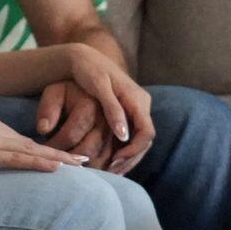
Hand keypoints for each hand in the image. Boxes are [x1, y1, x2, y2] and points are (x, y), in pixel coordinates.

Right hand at [0, 110, 83, 181]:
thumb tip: (0, 158)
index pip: (19, 138)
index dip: (43, 149)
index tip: (65, 156)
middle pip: (29, 142)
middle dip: (59, 153)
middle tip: (85, 160)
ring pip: (28, 150)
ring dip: (58, 159)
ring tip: (81, 166)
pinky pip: (17, 159)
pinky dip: (39, 163)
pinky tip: (58, 169)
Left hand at [34, 83, 117, 168]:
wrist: (93, 88)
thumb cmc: (69, 94)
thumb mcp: (55, 93)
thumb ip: (48, 109)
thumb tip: (44, 129)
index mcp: (90, 105)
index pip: (71, 135)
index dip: (55, 146)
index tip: (45, 149)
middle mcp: (107, 119)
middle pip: (88, 150)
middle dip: (70, 160)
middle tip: (58, 164)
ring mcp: (117, 131)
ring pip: (103, 158)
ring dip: (86, 168)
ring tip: (71, 169)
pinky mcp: (122, 140)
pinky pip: (115, 161)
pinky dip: (102, 169)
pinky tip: (89, 170)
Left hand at [54, 47, 155, 171]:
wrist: (84, 57)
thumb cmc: (89, 70)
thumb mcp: (99, 87)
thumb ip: (112, 110)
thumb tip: (124, 136)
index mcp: (137, 99)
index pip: (146, 132)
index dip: (133, 150)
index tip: (115, 161)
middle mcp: (141, 105)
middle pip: (145, 140)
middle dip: (130, 158)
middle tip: (112, 171)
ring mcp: (135, 109)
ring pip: (139, 140)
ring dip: (127, 158)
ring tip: (110, 172)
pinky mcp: (127, 113)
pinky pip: (130, 136)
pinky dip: (122, 150)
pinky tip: (108, 161)